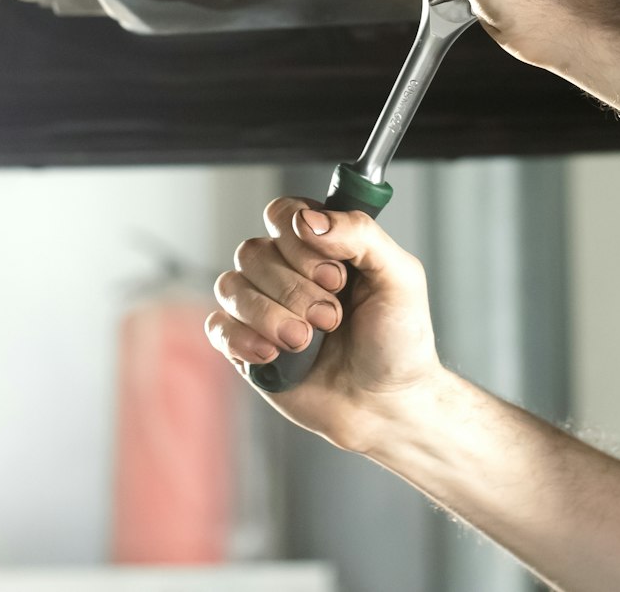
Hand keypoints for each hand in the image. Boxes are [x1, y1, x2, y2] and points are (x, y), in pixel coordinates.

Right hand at [206, 196, 444, 453]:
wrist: (386, 405)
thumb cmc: (399, 342)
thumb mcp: (400, 278)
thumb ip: (361, 235)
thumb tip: (310, 220)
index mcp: (323, 246)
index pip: (283, 213)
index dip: (297, 239)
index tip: (332, 273)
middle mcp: (288, 271)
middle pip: (253, 251)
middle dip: (294, 289)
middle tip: (332, 317)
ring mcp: (265, 307)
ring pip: (231, 286)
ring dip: (271, 315)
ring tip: (306, 340)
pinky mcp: (247, 345)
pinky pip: (218, 326)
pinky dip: (243, 338)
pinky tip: (273, 354)